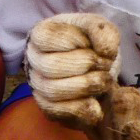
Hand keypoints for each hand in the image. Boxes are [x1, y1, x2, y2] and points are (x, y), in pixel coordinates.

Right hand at [24, 13, 121, 129]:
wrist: (96, 66)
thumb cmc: (91, 42)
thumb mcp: (98, 26)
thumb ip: (102, 31)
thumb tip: (105, 51)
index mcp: (39, 36)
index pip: (48, 38)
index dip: (76, 40)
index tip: (90, 43)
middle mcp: (33, 61)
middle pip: (50, 67)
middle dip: (85, 65)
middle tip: (105, 63)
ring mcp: (38, 86)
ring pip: (52, 91)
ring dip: (86, 86)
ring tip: (104, 80)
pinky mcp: (49, 108)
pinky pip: (57, 112)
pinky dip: (81, 109)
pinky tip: (96, 103)